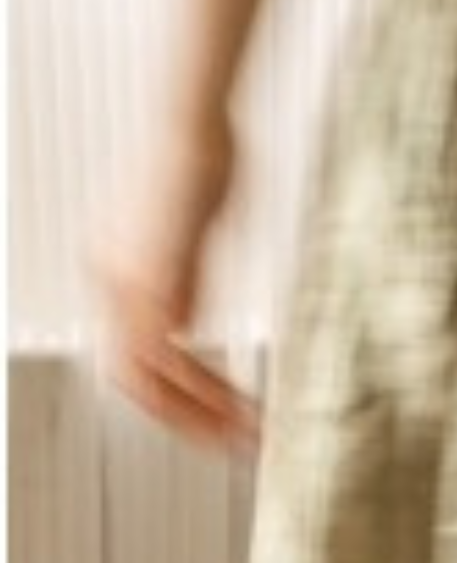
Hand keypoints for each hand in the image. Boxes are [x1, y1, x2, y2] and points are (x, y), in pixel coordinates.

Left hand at [92, 117, 259, 458]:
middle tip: (222, 443)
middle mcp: (109, 281)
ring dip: (198, 412)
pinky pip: (171, 352)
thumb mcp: (189, 222)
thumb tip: (188, 322)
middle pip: (128, 374)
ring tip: (241, 435)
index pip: (129, 348)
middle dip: (179, 416)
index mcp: (110, 266)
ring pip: (148, 374)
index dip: (165, 385)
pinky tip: (238, 400)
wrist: (190, 120)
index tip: (209, 405)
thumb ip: (184, 273)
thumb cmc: (199, 149)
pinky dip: (206, 385)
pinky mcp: (153, 279)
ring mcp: (127, 282)